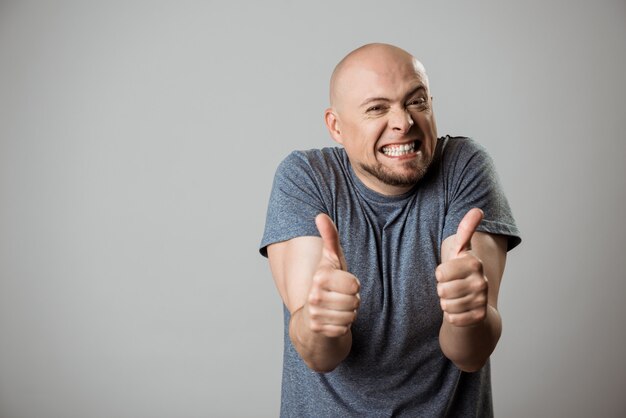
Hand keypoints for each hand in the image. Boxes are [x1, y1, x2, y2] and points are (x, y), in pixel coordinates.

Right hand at [304, 214, 359, 337]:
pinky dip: (342, 326)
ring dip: (348, 313)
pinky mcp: (318, 330)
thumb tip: (320, 215)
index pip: (355, 284)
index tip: (342, 284)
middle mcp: (314, 295)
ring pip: (350, 316)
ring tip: (337, 308)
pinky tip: (333, 320)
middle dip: (352, 301)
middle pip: (354, 301)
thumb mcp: (332, 260)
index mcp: (320, 276)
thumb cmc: (327, 283)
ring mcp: (315, 314)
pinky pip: (344, 329)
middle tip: (340, 297)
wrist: (311, 315)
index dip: (353, 285)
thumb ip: (330, 237)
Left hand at [436, 208, 487, 326]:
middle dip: (441, 290)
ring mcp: (482, 300)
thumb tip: (478, 209)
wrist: (474, 302)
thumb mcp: (459, 251)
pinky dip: (451, 316)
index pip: (440, 272)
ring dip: (446, 303)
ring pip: (446, 305)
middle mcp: (481, 281)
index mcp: (474, 263)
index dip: (440, 274)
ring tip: (455, 298)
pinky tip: (459, 310)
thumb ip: (465, 230)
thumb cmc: (461, 273)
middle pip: (442, 290)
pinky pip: (452, 319)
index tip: (448, 272)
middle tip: (451, 287)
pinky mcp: (479, 317)